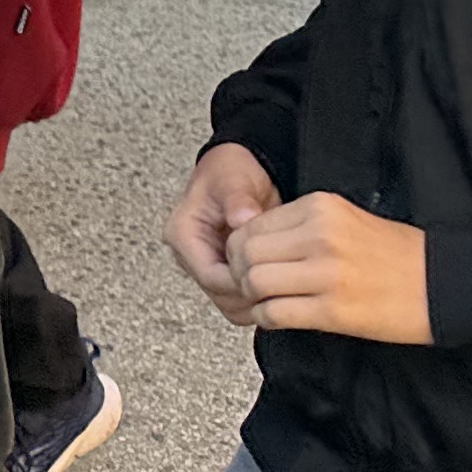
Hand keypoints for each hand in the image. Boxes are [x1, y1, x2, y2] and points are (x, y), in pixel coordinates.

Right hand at [168, 141, 279, 325]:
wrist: (240, 167)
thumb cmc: (231, 169)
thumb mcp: (233, 178)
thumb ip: (237, 199)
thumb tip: (242, 218)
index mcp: (183, 234)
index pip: (210, 275)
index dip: (242, 282)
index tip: (272, 277)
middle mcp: (191, 256)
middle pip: (219, 295)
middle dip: (251, 297)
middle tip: (287, 289)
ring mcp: (208, 265)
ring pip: (229, 304)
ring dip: (257, 302)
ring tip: (288, 291)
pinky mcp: (225, 271)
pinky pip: (240, 298)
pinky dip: (261, 299)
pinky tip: (283, 289)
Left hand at [225, 190, 431, 345]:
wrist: (445, 284)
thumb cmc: (398, 255)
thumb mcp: (346, 220)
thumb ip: (301, 226)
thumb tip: (254, 242)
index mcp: (319, 207)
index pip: (251, 224)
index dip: (240, 248)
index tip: (248, 262)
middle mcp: (318, 234)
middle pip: (245, 251)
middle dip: (239, 272)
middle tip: (250, 286)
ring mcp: (325, 272)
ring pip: (254, 281)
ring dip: (252, 297)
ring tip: (266, 302)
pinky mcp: (333, 310)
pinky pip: (275, 313)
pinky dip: (267, 319)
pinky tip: (278, 319)